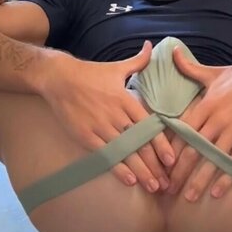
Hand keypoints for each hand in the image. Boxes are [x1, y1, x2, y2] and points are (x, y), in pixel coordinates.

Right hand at [38, 42, 174, 191]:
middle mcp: (116, 115)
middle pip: (140, 144)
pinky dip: (118, 168)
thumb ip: (138, 62)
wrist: (60, 79)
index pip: (149, 126)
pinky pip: (106, 155)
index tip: (172, 159)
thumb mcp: (117, 67)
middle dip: (155, 165)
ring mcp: (101, 127)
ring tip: (153, 185)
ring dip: (141, 171)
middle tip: (167, 182)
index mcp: (126, 100)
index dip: (161, 145)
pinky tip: (129, 179)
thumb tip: (151, 46)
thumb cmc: (90, 73)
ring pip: (125, 153)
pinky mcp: (86, 136)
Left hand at [166, 47, 231, 201]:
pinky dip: (226, 177)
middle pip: (194, 152)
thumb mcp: (212, 72)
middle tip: (169, 190)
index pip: (182, 134)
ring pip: (213, 160)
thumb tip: (171, 52)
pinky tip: (217, 192)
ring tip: (189, 197)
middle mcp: (217, 120)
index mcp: (205, 105)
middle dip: (180, 173)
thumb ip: (189, 67)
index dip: (170, 153)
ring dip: (200, 181)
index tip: (161, 168)